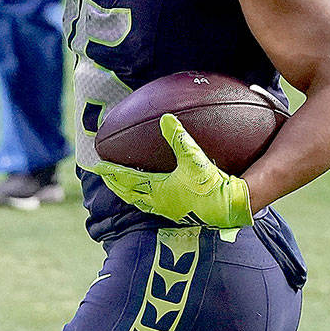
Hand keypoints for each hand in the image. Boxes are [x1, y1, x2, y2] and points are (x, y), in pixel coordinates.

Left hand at [84, 114, 253, 228]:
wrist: (231, 207)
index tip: (98, 166)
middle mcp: (159, 202)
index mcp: (158, 190)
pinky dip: (144, 197)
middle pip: (129, 193)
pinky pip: (153, 205)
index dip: (112, 172)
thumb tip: (166, 117)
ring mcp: (168, 210)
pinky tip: (151, 193)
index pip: (127, 180)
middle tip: (104, 174)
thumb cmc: (212, 186)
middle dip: (115, 183)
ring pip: (140, 201)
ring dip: (128, 192)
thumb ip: (179, 138)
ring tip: (122, 185)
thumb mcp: (194, 159)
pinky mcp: (179, 213)